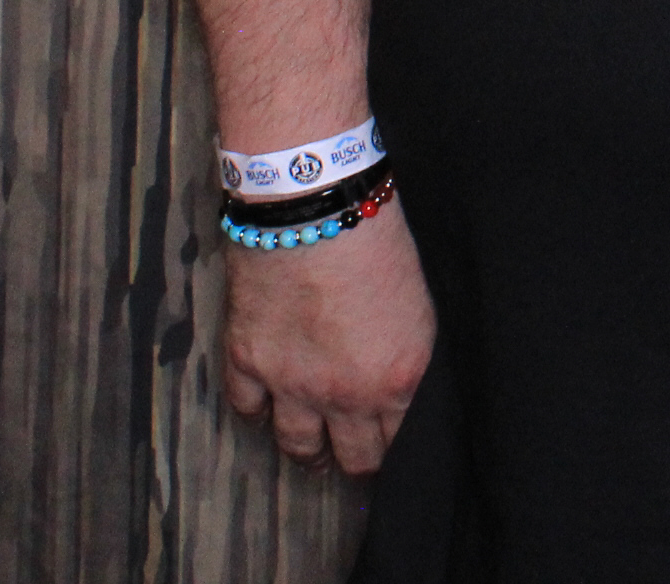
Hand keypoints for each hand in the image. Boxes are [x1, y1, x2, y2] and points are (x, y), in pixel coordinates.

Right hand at [218, 193, 435, 473]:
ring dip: (308, 451)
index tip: (396, 449)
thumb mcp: (421, 305)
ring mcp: (293, 383)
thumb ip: (411, 354)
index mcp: (398, 378)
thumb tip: (405, 379)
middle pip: (354, 456)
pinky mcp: (250, 361)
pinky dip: (257, 412)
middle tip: (357, 460)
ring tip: (314, 454)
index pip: (403, 440)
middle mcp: (346, 394)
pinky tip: (265, 410)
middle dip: (358, 460)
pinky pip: (248, 409)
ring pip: (299, 445)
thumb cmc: (380, 240)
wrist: (317, 209)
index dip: (401, 448)